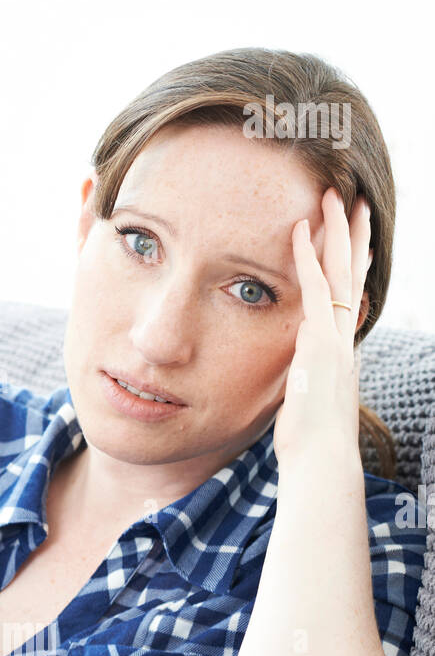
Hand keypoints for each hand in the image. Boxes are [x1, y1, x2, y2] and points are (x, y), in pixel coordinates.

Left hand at [272, 186, 373, 463]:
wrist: (322, 460)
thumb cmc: (311, 444)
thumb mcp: (309, 406)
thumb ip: (306, 384)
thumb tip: (300, 379)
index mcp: (341, 352)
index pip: (348, 298)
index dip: (353, 267)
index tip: (357, 242)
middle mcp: (343, 339)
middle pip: (353, 275)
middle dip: (354, 237)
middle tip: (355, 200)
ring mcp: (334, 337)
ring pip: (339, 272)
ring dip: (336, 232)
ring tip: (334, 195)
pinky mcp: (319, 341)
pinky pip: (313, 289)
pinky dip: (305, 258)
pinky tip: (298, 229)